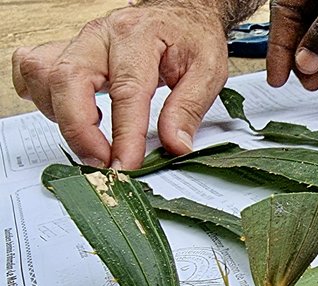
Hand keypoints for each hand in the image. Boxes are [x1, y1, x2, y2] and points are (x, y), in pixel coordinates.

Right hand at [12, 3, 228, 168]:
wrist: (182, 13)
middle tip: (103, 162)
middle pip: (68, 79)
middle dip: (79, 130)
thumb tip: (175, 145)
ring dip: (61, 116)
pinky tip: (70, 113)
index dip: (124, 134)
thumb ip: (189, 109)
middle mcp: (102, 35)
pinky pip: (34, 70)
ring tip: (94, 139)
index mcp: (139, 35)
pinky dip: (43, 97)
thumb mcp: (208, 71)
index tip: (126, 164)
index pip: (126, 90)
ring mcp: (80, 41)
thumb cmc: (192, 37)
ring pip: (44, 76)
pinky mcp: (68, 50)